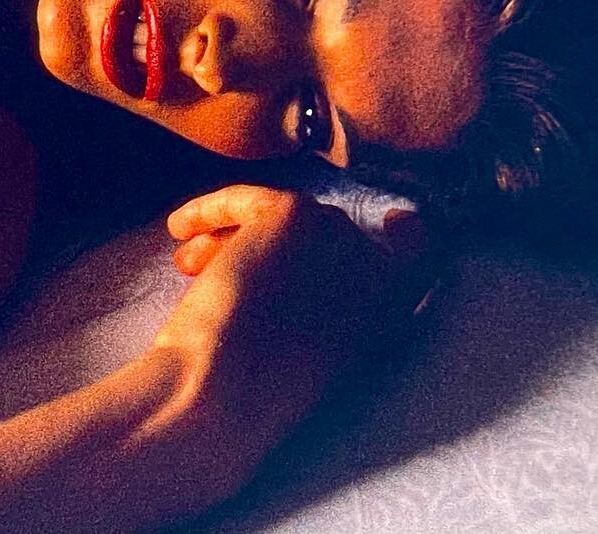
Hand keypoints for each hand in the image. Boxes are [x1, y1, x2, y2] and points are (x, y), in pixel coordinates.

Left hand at [153, 185, 431, 441]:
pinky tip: (179, 228)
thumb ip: (324, 312)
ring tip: (188, 264)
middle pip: (324, 231)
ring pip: (282, 216)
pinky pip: (249, 198)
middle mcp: (376, 273)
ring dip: (233, 237)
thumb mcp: (308, 358)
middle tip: (216, 268)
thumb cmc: (249, 397)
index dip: (406, 233)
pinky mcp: (295, 216)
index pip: (418, 254)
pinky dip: (211, 211)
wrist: (218, 399)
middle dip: (270, 247)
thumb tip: (307, 277)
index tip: (392, 222)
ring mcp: (340, 239)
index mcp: (386, 318)